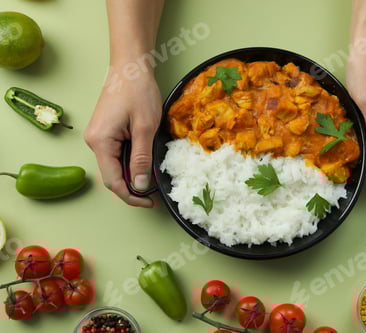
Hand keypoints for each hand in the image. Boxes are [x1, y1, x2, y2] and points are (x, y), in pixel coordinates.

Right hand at [84, 69, 161, 206]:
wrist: (131, 67)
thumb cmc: (138, 92)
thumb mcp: (145, 128)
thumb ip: (142, 159)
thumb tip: (140, 186)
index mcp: (100, 142)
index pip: (113, 181)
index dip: (132, 196)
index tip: (150, 202)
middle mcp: (94, 142)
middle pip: (112, 176)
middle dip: (133, 188)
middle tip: (155, 194)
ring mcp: (99, 137)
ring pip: (115, 166)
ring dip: (133, 175)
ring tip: (153, 179)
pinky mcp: (106, 132)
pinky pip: (117, 155)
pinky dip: (131, 163)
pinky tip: (145, 164)